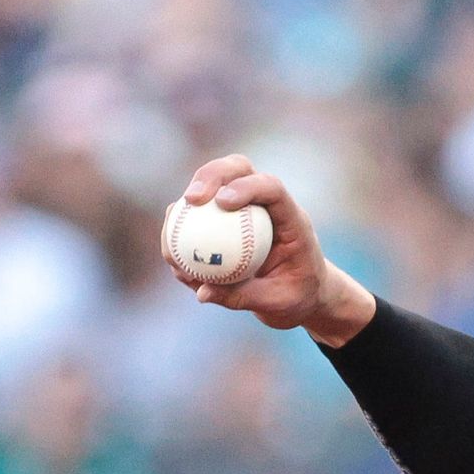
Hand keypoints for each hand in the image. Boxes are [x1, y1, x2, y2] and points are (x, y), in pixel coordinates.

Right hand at [172, 154, 375, 343]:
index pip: (271, 188)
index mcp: (291, 218)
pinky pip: (200, 217)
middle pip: (238, 169)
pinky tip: (170, 253)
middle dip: (211, 175)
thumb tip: (201, 292)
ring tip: (170, 227)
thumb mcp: (277, 304)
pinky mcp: (226, 221)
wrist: (303, 295)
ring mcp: (245, 208)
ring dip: (187, 201)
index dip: (247, 186)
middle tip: (191, 199)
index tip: (222, 202)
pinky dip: (183, 229)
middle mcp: (266, 205)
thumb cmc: (297, 297)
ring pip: (213, 185)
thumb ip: (243, 296)